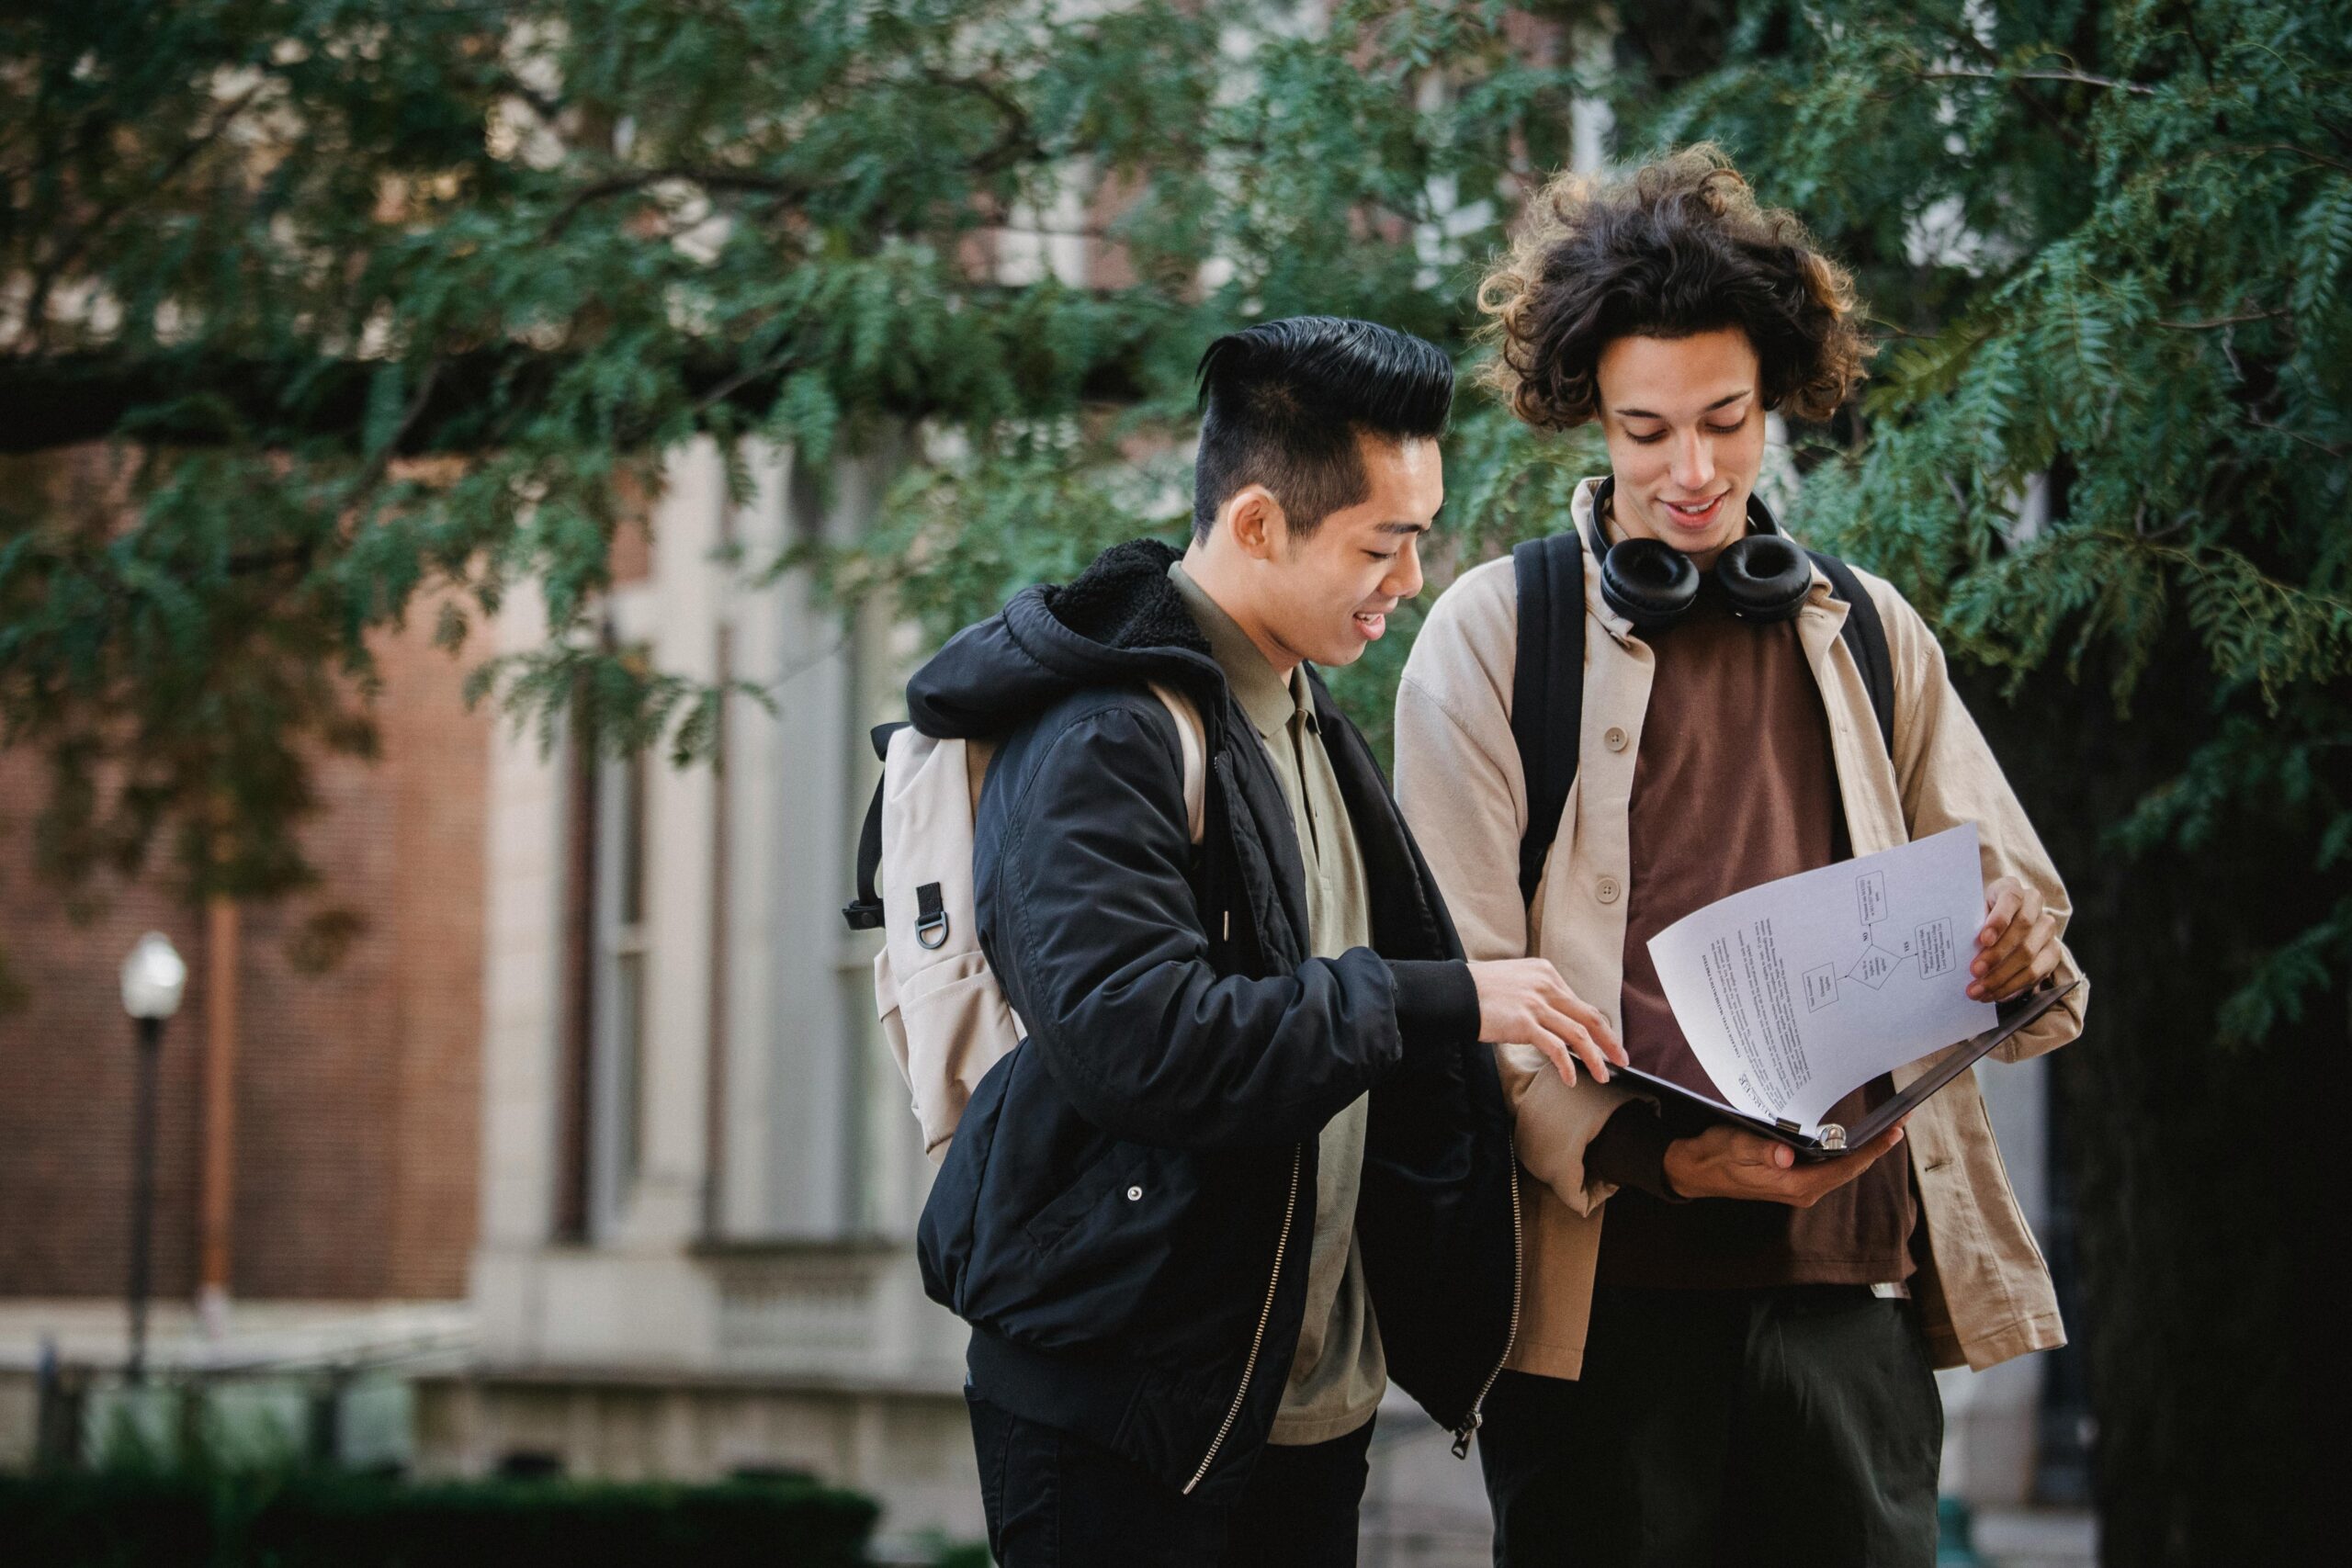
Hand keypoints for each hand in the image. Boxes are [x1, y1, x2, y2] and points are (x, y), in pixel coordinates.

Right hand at [1467, 958, 1628, 1085]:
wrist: (1453, 993)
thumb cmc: (1479, 990)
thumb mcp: (1516, 981)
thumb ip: (1537, 994)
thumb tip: (1556, 1022)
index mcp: (1546, 973)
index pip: (1580, 1003)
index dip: (1597, 1027)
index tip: (1605, 1043)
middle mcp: (1546, 985)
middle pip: (1589, 1016)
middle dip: (1610, 1041)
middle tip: (1621, 1059)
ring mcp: (1536, 1004)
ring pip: (1578, 1035)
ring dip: (1594, 1058)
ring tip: (1603, 1076)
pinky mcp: (1524, 1023)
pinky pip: (1556, 1048)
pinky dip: (1567, 1066)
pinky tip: (1570, 1079)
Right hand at [1660, 1122, 1906, 1205]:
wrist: (1695, 1170)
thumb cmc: (1715, 1155)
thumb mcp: (1735, 1146)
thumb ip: (1762, 1151)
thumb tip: (1786, 1155)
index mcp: (1795, 1185)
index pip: (1843, 1168)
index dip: (1871, 1150)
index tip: (1894, 1132)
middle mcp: (1803, 1190)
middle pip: (1849, 1169)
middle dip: (1875, 1147)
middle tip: (1900, 1122)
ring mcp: (1799, 1186)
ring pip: (1841, 1169)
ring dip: (1863, 1149)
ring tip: (1884, 1127)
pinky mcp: (1794, 1178)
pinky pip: (1828, 1167)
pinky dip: (1844, 1151)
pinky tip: (1851, 1137)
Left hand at [1971, 875, 2060, 1001]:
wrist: (1998, 924)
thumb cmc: (1977, 917)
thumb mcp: (1971, 913)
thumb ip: (1967, 923)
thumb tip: (1951, 946)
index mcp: (2012, 889)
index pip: (2011, 899)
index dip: (1999, 920)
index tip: (1982, 939)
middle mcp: (2034, 906)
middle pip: (2022, 930)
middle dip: (1996, 955)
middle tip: (1975, 972)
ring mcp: (2046, 929)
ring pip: (2029, 955)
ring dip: (2002, 977)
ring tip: (1979, 991)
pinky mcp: (2053, 951)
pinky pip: (2037, 973)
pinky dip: (2014, 986)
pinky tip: (1995, 994)